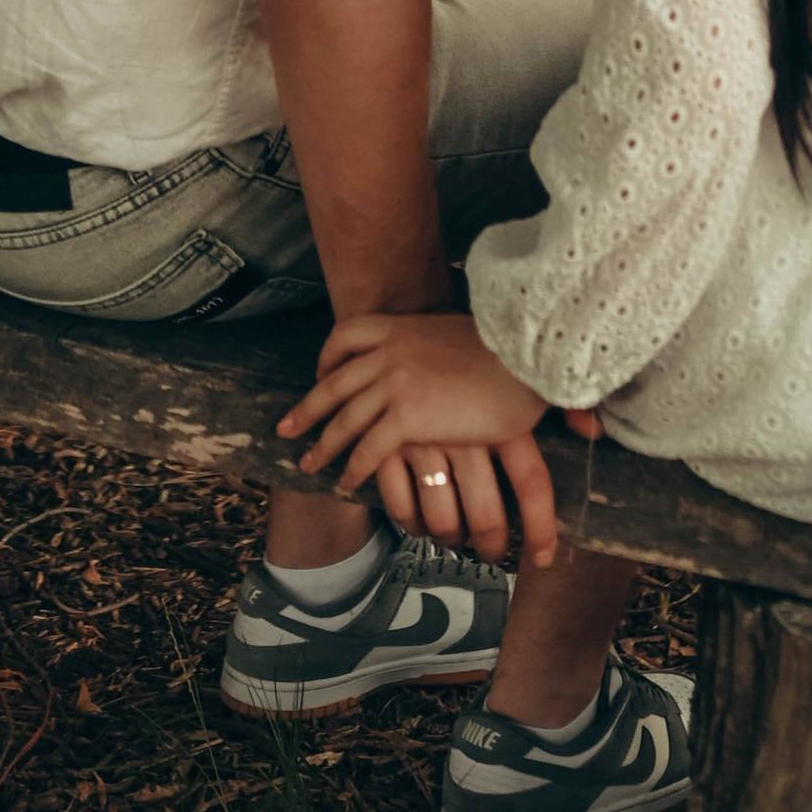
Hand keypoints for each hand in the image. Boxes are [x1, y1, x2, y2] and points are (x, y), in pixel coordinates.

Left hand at [280, 314, 561, 560]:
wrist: (525, 354)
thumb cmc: (509, 347)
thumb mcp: (464, 334)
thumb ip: (440, 347)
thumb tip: (447, 359)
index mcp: (402, 327)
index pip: (348, 335)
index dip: (328, 358)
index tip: (321, 374)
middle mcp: (390, 353)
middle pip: (334, 383)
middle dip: (307, 409)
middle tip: (286, 428)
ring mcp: (395, 385)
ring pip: (344, 419)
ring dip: (323, 445)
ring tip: (309, 464)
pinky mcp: (407, 418)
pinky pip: (367, 449)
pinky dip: (353, 468)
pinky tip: (348, 483)